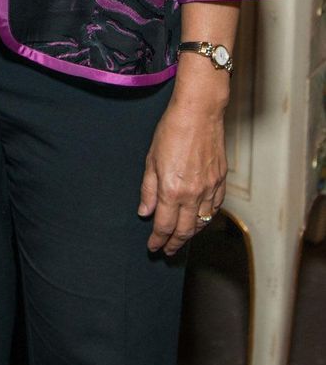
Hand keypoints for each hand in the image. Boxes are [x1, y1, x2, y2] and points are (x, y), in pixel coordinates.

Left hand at [138, 66, 227, 255]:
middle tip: (167, 251)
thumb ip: (148, 189)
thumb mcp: (151, 160)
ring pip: (202, 222)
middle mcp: (192, 194)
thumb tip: (145, 212)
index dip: (158, 239)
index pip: (164, 225)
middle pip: (184, 230)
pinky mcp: (221, 181)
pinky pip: (215, 208)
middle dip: (174, 243)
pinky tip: (200, 220)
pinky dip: (207, 218)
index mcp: (171, 190)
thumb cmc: (171, 131)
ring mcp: (209, 189)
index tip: (153, 246)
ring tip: (182, 238)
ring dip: (191, 234)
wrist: (199, 114)